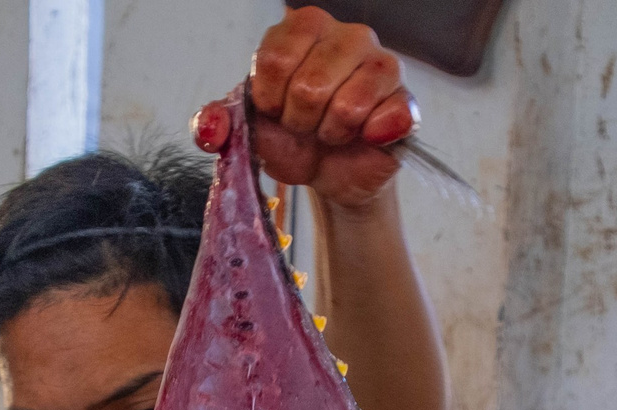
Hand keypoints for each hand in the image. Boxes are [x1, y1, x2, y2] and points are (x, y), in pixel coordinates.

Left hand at [194, 7, 415, 207]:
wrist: (327, 173)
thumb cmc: (290, 138)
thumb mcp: (247, 129)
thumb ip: (217, 124)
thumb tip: (210, 130)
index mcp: (302, 28)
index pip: (275, 60)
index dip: (269, 99)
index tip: (274, 110)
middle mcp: (347, 35)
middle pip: (310, 85)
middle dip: (300, 121)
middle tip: (306, 125)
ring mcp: (381, 63)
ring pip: (348, 105)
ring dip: (331, 134)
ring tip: (331, 131)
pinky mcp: (405, 100)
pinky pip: (385, 120)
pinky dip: (366, 140)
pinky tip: (364, 138)